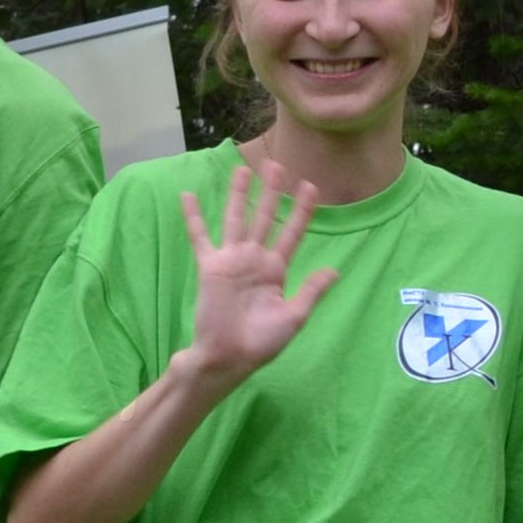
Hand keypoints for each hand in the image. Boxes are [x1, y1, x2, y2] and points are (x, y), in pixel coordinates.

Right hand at [181, 155, 342, 381]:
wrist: (228, 357)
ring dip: (239, 194)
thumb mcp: (293, 317)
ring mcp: (232, 260)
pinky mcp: (210, 266)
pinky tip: (188, 195)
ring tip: (244, 169)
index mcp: (276, 271)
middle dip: (272, 192)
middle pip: (265, 217)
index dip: (301, 211)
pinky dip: (193, 217)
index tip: (310, 187)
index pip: (292, 233)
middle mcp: (254, 260)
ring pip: (237, 219)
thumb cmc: (261, 343)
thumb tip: (334, 271)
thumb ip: (311, 292)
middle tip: (278, 165)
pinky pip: (200, 237)